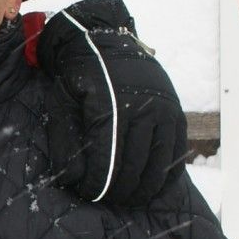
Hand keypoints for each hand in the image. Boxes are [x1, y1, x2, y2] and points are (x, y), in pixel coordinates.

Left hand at [38, 0, 186, 205]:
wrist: (103, 40)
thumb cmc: (78, 75)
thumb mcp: (62, 102)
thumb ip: (65, 140)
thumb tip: (73, 179)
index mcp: (111, 108)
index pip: (106, 161)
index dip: (98, 184)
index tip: (89, 194)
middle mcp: (142, 109)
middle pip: (134, 166)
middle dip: (119, 190)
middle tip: (108, 199)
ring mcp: (163, 109)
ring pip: (158, 163)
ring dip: (144, 187)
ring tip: (130, 198)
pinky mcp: (175, 111)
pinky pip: (176, 150)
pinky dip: (167, 172)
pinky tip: (154, 184)